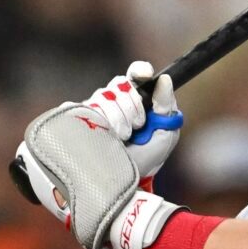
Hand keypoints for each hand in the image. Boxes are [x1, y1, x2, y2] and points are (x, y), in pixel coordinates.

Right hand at [83, 61, 183, 186]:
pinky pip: (88, 106)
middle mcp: (115, 99)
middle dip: (133, 106)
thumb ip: (166, 105)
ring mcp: (96, 107)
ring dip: (119, 118)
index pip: (136, 74)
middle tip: (138, 127)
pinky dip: (102, 121)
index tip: (145, 74)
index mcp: (137, 98)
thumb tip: (165, 79)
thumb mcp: (166, 132)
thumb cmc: (148, 156)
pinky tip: (108, 135)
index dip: (139, 71)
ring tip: (123, 137)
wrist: (126, 177)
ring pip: (104, 96)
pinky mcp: (81, 116)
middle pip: (121, 85)